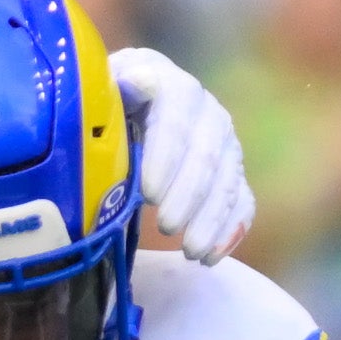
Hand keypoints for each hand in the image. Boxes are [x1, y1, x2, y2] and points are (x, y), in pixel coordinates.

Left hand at [111, 45, 254, 260]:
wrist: (124, 109)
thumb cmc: (103, 109)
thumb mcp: (99, 96)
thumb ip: (111, 94)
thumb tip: (137, 82)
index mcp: (169, 84)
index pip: (177, 116)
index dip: (166, 154)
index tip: (150, 193)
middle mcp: (205, 109)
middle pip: (207, 152)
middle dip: (189, 195)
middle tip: (167, 227)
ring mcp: (223, 141)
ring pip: (228, 178)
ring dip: (211, 218)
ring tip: (190, 250)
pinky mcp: (231, 171)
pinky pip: (241, 200)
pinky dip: (230, 230)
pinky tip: (210, 256)